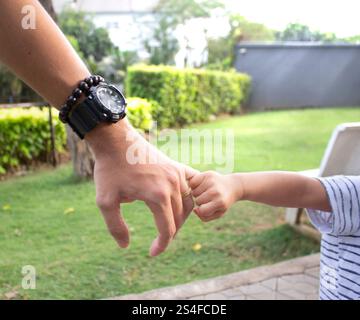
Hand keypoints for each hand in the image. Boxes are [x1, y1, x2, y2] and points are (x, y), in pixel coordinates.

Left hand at [86, 120, 195, 255]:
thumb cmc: (109, 170)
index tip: (152, 253)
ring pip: (187, 205)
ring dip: (179, 219)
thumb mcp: (105, 201)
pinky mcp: (176, 167)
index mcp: (158, 196)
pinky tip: (177, 207)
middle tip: (157, 242)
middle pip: (179, 219)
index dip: (161, 245)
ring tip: (166, 227)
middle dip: (170, 234)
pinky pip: (189, 190)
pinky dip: (186, 202)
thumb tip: (125, 245)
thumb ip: (115, 227)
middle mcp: (173, 185)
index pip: (168, 229)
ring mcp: (177, 174)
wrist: (116, 141)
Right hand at [188, 171, 240, 221]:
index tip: (205, 207)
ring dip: (197, 193)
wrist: (233, 186)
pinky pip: (192, 182)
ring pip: (193, 191)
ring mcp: (211, 182)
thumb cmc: (223, 201)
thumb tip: (195, 210)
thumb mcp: (218, 213)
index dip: (201, 210)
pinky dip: (194, 185)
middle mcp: (215, 192)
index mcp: (220, 202)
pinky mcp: (208, 174)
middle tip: (208, 198)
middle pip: (197, 200)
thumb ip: (205, 217)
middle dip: (200, 201)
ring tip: (205, 192)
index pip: (201, 211)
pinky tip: (201, 186)